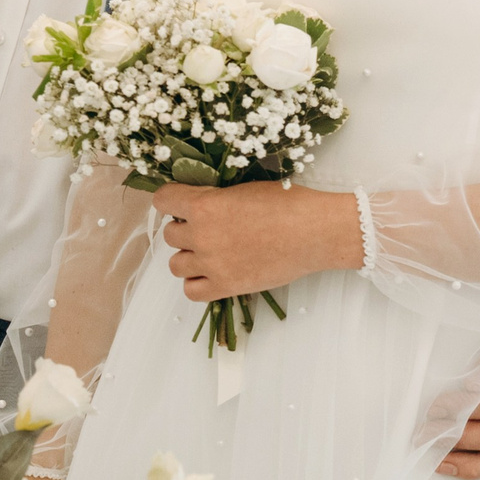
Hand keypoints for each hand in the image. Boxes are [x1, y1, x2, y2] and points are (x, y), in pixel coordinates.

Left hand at [153, 181, 359, 300]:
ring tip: (210, 251)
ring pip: (175, 265)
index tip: (182, 203)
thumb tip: (199, 203)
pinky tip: (212, 272)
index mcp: (205, 205)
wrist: (316, 231)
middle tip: (209, 227)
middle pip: (170, 235)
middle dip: (186, 229)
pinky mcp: (226, 286)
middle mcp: (202, 235)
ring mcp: (212, 264)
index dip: (172, 200)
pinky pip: (191, 291)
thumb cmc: (289, 203)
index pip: (163, 200)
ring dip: (189, 256)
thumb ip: (216, 196)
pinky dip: (197, 282)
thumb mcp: (246, 188)